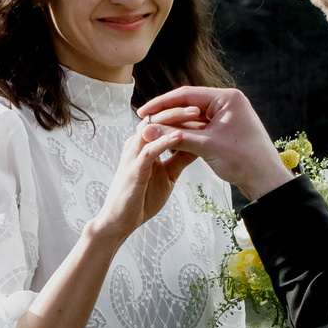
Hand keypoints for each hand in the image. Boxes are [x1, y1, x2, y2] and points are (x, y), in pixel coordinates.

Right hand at [83, 112, 201, 246]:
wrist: (122, 221)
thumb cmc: (143, 197)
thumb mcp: (169, 174)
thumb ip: (181, 158)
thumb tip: (199, 144)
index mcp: (145, 142)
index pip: (164, 119)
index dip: (183, 113)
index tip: (205, 111)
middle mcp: (137, 143)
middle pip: (159, 116)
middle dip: (181, 109)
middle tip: (202, 107)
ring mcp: (133, 154)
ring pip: (154, 127)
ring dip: (175, 120)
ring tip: (195, 114)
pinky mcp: (133, 168)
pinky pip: (150, 150)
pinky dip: (165, 142)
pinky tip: (181, 136)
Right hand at [136, 86, 291, 199]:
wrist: (266, 180)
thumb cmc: (242, 160)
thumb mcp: (205, 146)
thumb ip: (175, 136)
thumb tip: (146, 130)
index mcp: (227, 98)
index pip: (186, 94)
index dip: (161, 103)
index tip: (142, 112)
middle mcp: (229, 101)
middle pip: (190, 103)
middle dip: (167, 113)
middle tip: (144, 120)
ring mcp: (229, 114)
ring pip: (195, 115)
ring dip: (176, 123)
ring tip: (154, 130)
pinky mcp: (229, 128)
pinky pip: (202, 125)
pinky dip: (187, 131)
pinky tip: (172, 137)